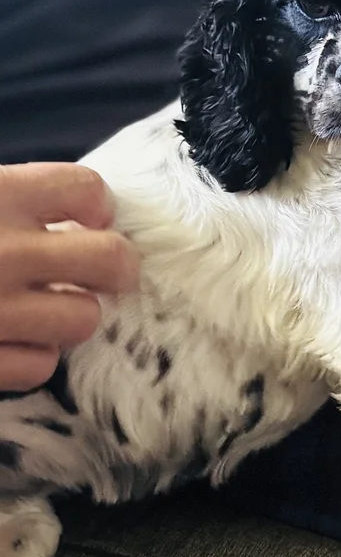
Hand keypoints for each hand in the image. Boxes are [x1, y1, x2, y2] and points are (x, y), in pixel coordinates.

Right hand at [0, 163, 139, 391]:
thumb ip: (14, 199)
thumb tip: (76, 214)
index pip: (86, 189)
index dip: (98, 206)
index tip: (91, 219)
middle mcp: (3, 252)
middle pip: (108, 258)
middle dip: (114, 267)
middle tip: (102, 272)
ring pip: (82, 320)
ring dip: (70, 315)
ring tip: (46, 308)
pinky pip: (38, 367)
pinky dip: (30, 357)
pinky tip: (13, 340)